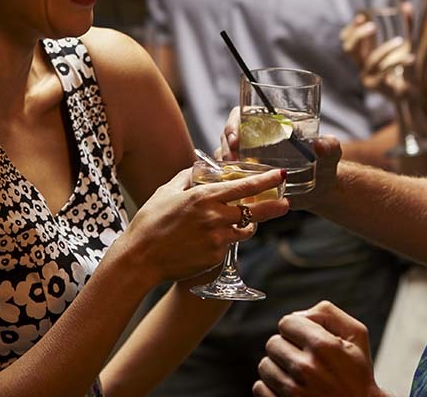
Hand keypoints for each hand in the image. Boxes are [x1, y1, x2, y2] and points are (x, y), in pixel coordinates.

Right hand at [120, 167, 288, 282]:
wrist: (140, 259)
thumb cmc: (149, 223)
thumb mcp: (165, 192)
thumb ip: (185, 178)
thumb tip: (197, 168)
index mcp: (203, 196)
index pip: (244, 186)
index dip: (266, 180)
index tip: (281, 176)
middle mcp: (214, 217)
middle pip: (254, 211)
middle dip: (273, 206)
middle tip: (286, 203)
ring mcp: (217, 239)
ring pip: (245, 230)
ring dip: (247, 225)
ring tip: (240, 222)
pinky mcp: (215, 257)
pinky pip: (229, 245)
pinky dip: (226, 240)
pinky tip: (210, 239)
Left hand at [253, 301, 384, 396]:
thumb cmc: (357, 375)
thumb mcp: (356, 336)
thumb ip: (328, 313)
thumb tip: (299, 315)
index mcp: (323, 346)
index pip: (286, 322)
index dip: (295, 329)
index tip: (304, 339)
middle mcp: (305, 368)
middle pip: (273, 343)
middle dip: (286, 348)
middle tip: (303, 358)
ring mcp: (293, 391)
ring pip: (265, 365)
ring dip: (278, 368)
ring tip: (297, 375)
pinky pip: (260, 388)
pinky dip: (271, 388)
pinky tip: (290, 389)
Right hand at [341, 7, 417, 103]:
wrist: (414, 93)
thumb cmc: (407, 68)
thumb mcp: (408, 44)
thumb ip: (407, 25)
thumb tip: (406, 4)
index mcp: (365, 54)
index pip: (347, 39)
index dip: (351, 28)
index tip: (361, 16)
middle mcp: (363, 65)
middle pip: (349, 48)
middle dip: (358, 35)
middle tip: (373, 26)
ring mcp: (369, 77)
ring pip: (372, 59)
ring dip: (386, 48)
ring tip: (400, 41)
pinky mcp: (380, 87)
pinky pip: (386, 72)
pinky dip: (399, 62)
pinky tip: (411, 58)